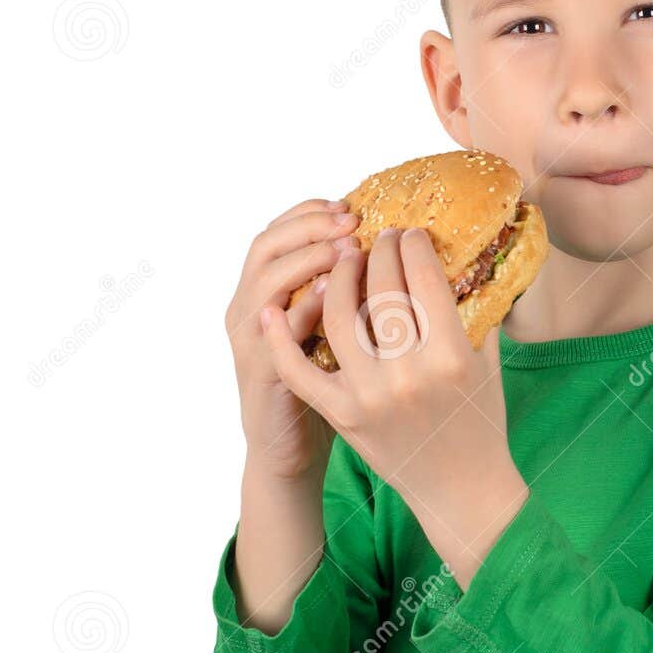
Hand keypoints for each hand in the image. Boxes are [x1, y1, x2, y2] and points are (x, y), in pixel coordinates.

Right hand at [224, 197, 358, 480]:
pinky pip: (279, 336)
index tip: (350, 203)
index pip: (278, 231)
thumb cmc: (324, 385)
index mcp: (265, 290)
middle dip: (312, 226)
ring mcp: (250, 341)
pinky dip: (303, 311)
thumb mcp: (332, 329)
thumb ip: (350, 291)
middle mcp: (248, 308)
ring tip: (348, 249)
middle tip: (353, 220)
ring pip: (267, 283)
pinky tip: (333, 297)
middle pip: (267, 245)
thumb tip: (404, 248)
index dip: (310, 212)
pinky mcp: (263, 375)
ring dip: (307, 260)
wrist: (291, 450)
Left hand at [262, 226, 528, 584]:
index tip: (408, 233)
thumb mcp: (486, 364)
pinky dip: (281, 339)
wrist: (462, 491)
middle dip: (378, 252)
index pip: (423, 278)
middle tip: (377, 238)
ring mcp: (369, 397)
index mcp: (451, 357)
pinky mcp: (342, 415)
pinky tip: (274, 308)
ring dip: (336, 278)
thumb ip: (475, 312)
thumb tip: (464, 257)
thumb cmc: (480, 422)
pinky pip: (300, 371)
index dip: (412, 245)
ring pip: (339, 316)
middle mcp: (409, 375)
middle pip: (382, 289)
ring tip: (343, 262)